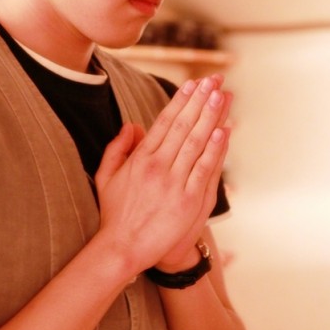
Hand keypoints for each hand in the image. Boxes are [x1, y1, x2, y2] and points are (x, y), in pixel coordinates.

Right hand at [94, 75, 231, 275]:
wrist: (123, 249)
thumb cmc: (115, 213)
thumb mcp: (106, 177)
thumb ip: (117, 148)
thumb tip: (132, 125)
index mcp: (140, 159)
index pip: (164, 122)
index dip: (180, 101)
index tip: (192, 84)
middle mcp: (158, 167)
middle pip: (183, 126)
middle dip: (200, 100)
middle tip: (213, 80)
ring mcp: (174, 183)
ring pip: (196, 143)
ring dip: (211, 117)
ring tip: (222, 95)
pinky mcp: (188, 201)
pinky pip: (205, 169)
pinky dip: (215, 149)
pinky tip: (224, 130)